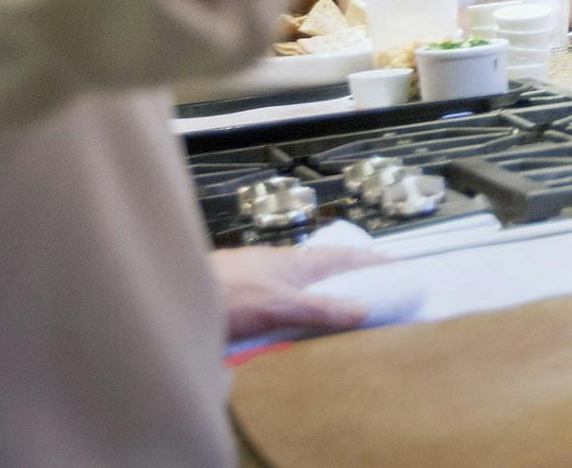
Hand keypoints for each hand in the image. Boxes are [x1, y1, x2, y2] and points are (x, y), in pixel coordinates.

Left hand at [214, 245, 384, 341]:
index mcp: (297, 263)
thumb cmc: (225, 294)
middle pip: (324, 264)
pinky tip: (289, 314)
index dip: (371, 260)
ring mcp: (260, 275)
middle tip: (371, 280)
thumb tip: (364, 309)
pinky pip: (280, 291)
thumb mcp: (281, 305)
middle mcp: (281, 265)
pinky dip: (296, 299)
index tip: (396, 263)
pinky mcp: (241, 290)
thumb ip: (321, 308)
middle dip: (348, 270)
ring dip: (321, 285)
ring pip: (300, 277)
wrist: (175, 293)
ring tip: (336, 298)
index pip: (345, 257)